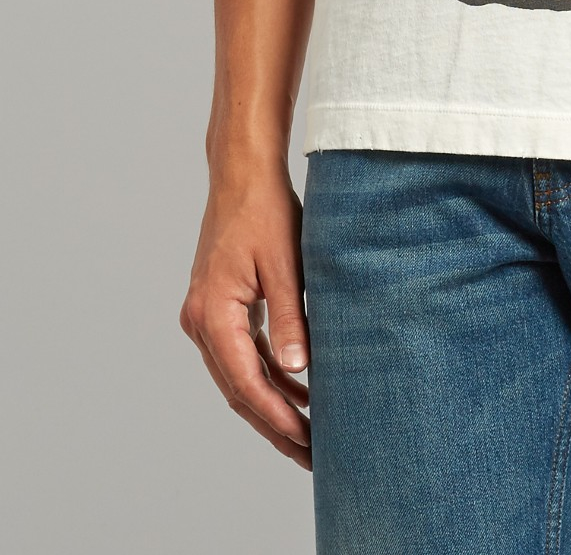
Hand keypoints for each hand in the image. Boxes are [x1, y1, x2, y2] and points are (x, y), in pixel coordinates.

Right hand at [179, 157, 312, 468]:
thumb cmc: (265, 210)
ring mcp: (207, 317)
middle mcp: (201, 322)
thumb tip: (298, 370)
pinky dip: (268, 375)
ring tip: (308, 434)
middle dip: (275, 424)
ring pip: (239, 376)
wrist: (242, 173)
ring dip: (272, 404)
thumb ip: (291, 318)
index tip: (306, 440)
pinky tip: (298, 390)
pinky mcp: (220, 309)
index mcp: (213, 314)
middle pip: (239, 389)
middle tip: (311, 454)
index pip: (246, 382)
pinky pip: (243, 354)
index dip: (277, 415)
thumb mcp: (285, 264)